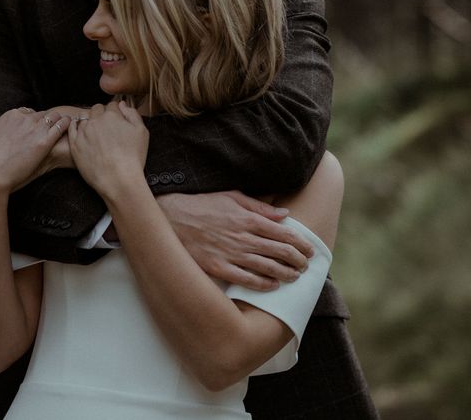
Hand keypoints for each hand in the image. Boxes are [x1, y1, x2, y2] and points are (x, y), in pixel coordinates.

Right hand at [0, 108, 70, 196]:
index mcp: (8, 116)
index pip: (25, 112)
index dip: (31, 119)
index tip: (37, 125)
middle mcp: (22, 118)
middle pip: (40, 114)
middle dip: (47, 119)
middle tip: (58, 121)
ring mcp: (34, 128)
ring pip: (53, 116)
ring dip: (60, 118)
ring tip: (71, 120)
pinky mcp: (44, 141)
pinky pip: (61, 126)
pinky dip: (67, 124)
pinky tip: (73, 125)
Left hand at [68, 102, 147, 197]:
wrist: (118, 179)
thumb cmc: (133, 158)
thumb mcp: (142, 132)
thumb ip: (132, 114)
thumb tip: (122, 104)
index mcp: (112, 116)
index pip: (112, 105)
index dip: (116, 112)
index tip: (117, 119)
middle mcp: (96, 121)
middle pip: (97, 109)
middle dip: (102, 114)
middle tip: (107, 126)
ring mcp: (83, 132)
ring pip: (84, 117)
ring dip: (89, 120)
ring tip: (95, 131)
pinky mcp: (75, 144)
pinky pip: (71, 128)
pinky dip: (75, 126)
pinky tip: (80, 130)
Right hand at [157, 191, 314, 290]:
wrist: (171, 217)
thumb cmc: (202, 204)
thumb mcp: (232, 197)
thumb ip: (259, 206)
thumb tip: (284, 214)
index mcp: (248, 218)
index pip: (284, 234)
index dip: (301, 243)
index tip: (310, 249)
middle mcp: (243, 237)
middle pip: (281, 252)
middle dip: (299, 260)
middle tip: (306, 264)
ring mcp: (231, 254)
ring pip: (268, 268)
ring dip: (286, 274)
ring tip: (295, 276)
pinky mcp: (219, 268)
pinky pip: (247, 280)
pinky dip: (264, 284)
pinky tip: (273, 285)